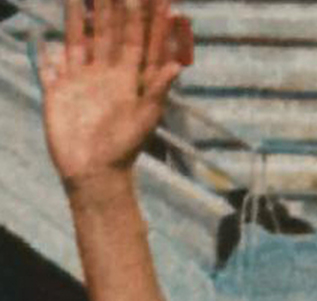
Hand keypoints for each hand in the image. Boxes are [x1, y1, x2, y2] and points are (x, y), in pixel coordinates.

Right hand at [38, 0, 189, 186]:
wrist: (94, 171)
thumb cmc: (125, 148)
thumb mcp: (146, 118)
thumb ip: (157, 90)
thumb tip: (176, 66)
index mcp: (129, 77)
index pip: (139, 40)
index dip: (146, 19)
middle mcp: (106, 73)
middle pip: (109, 32)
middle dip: (113, 7)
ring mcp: (81, 79)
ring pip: (80, 39)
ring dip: (78, 17)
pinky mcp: (58, 90)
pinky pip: (51, 64)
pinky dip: (47, 50)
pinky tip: (44, 34)